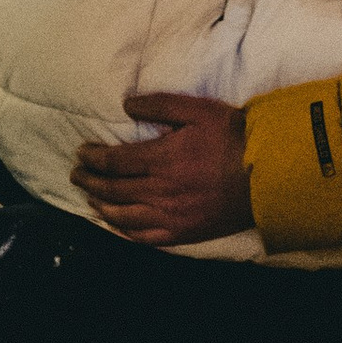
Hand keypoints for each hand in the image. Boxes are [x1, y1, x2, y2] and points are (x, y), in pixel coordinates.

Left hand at [73, 94, 254, 244]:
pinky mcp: (181, 234)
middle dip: (90, 180)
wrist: (265, 174)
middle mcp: (159, 192)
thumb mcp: (197, 110)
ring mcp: (169, 217)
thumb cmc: (231, 137)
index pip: (114, 161)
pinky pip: (143, 238)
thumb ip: (160, 105)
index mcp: (161, 159)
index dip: (93, 158)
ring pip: (123, 216)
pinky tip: (116, 224)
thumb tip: (128, 105)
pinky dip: (123, 231)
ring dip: (101, 205)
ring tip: (90, 197)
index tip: (81, 153)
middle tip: (76, 174)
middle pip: (113, 189)